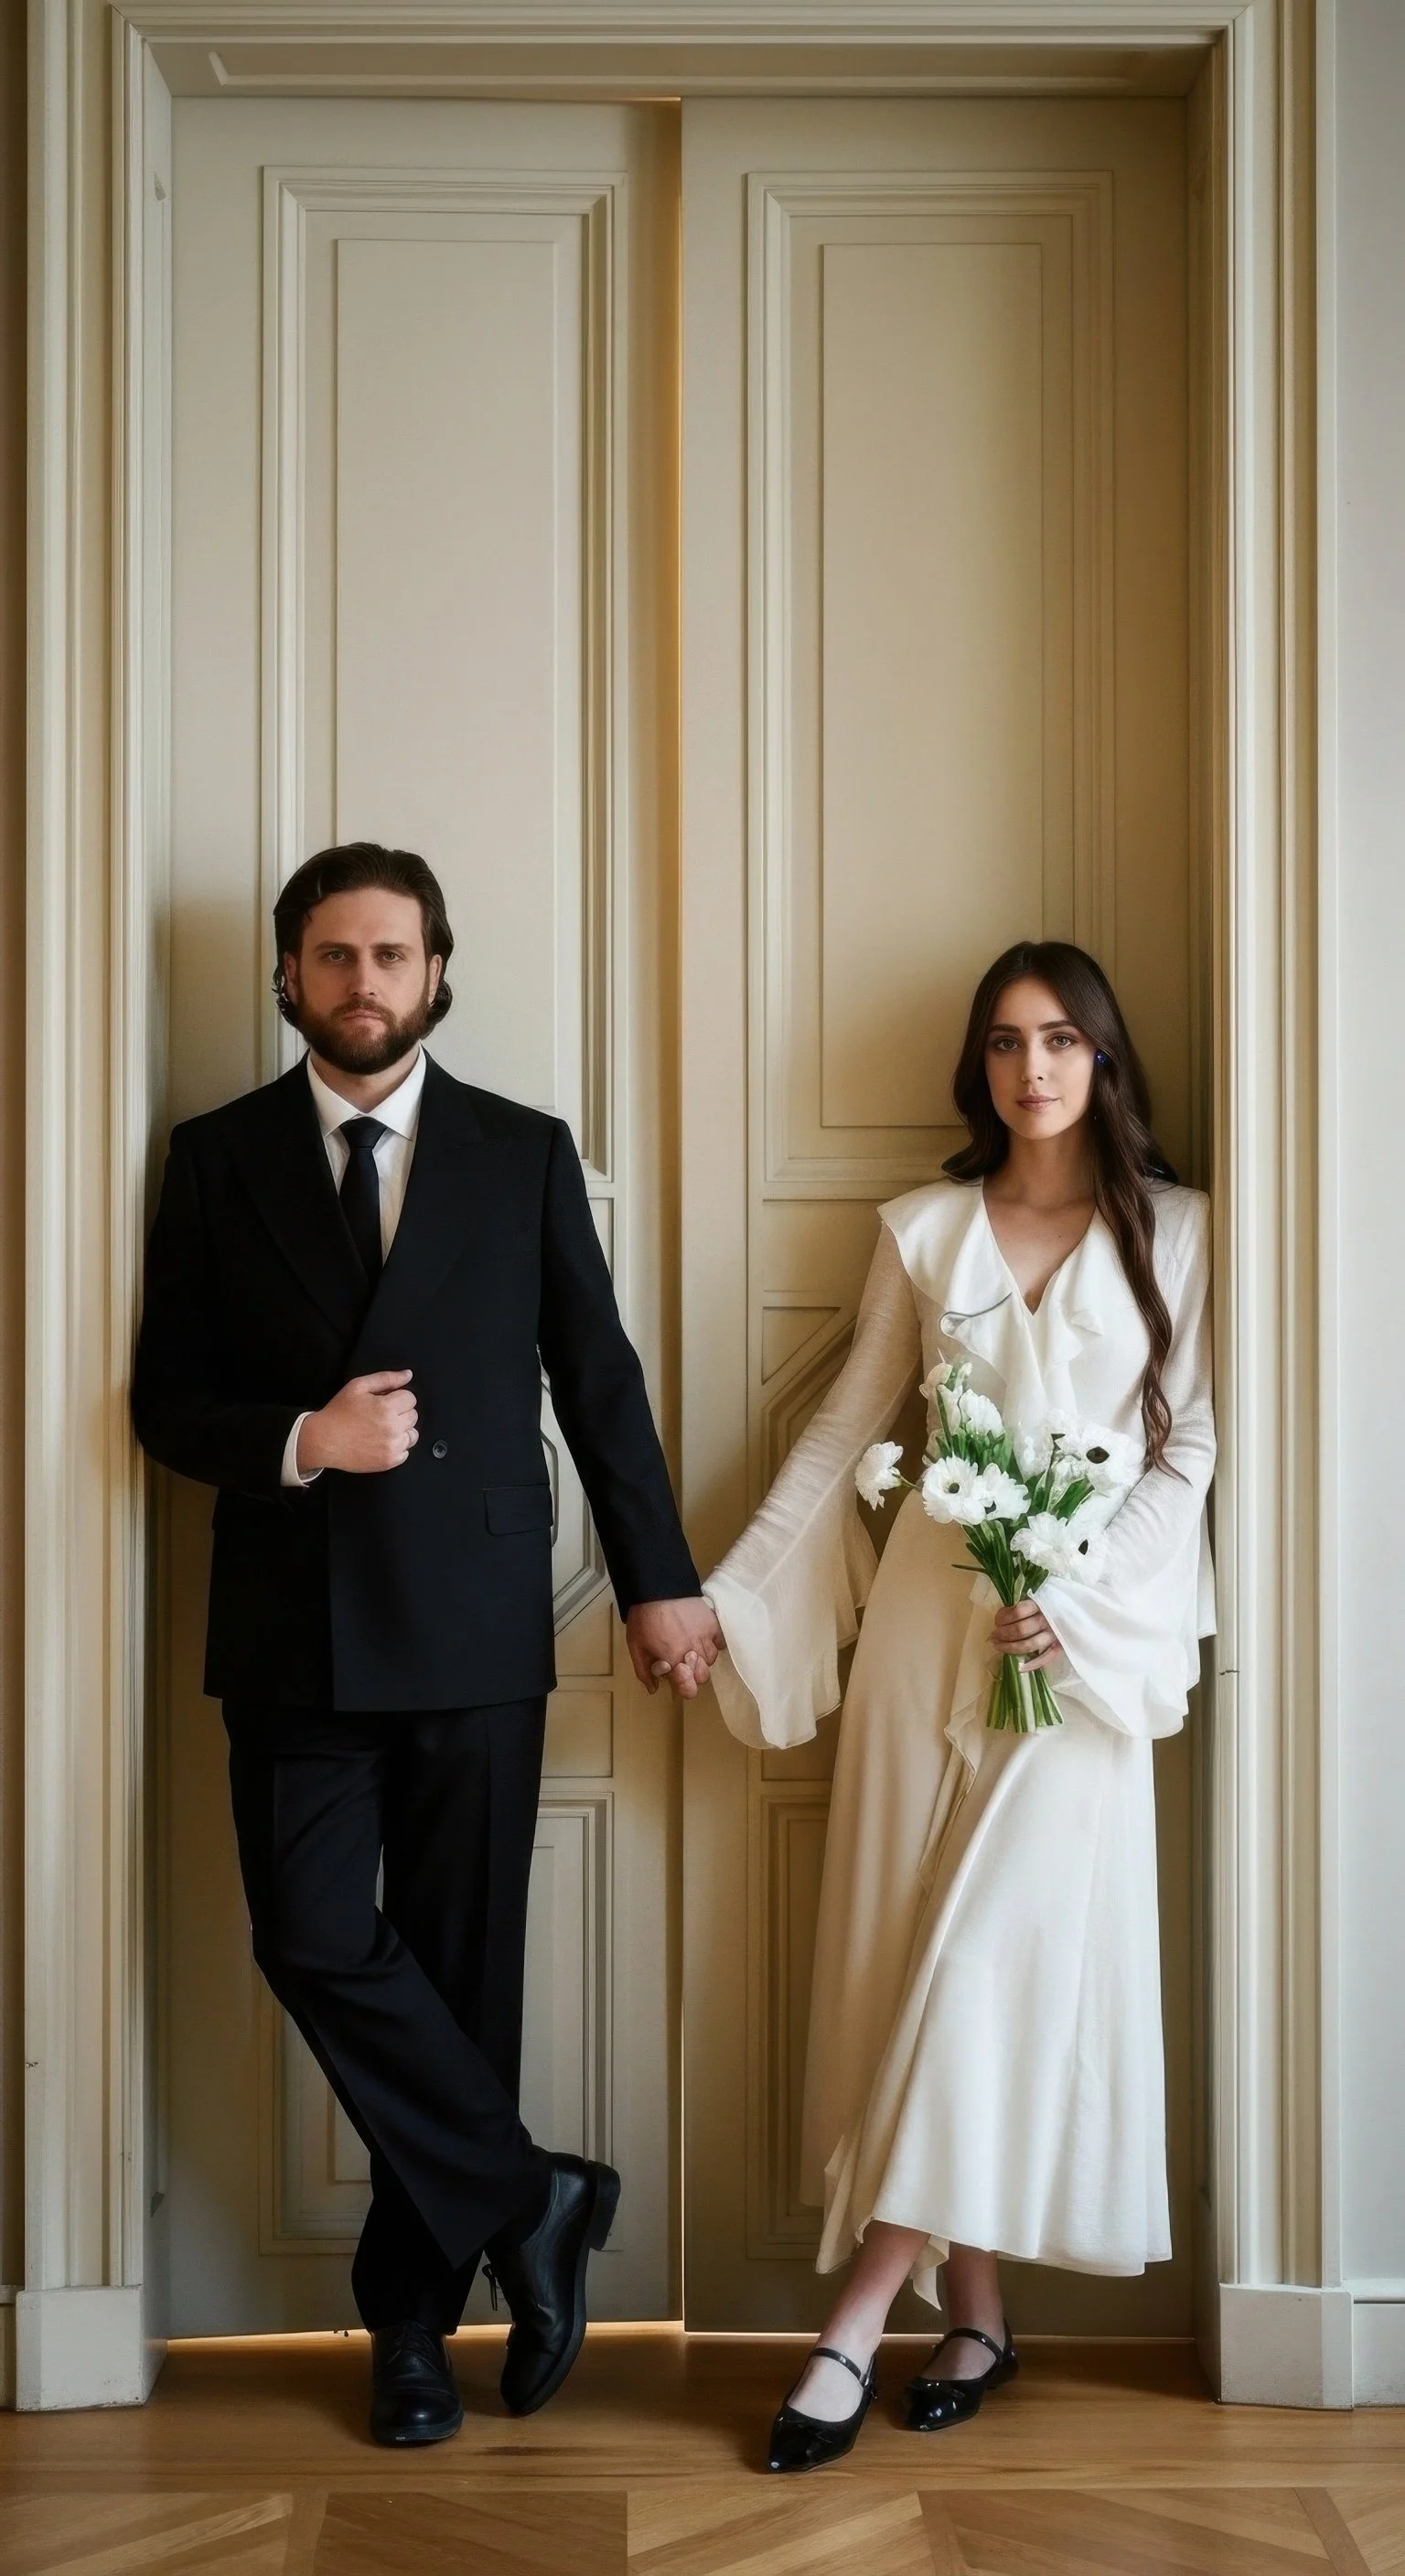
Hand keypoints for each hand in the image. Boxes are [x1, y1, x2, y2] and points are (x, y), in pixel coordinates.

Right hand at [297, 1370, 417, 1474]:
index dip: (398, 1398)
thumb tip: (408, 1375)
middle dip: (400, 1412)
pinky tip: (382, 1442)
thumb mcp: (358, 1386)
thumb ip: (386, 1378)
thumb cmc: (339, 1412)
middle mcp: (393, 1428)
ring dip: (402, 1431)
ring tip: (383, 1429)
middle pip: (413, 1416)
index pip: (411, 1399)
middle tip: (381, 1415)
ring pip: (412, 1435)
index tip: (385, 1402)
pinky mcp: (389, 1462)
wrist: (324, 1440)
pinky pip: (406, 1452)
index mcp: (386, 1407)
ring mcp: (392, 1447)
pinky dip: (397, 1447)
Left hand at [625, 1598, 723, 1698]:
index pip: (690, 1689)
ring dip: (701, 1658)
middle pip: (703, 1677)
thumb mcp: (635, 1646)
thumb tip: (653, 1688)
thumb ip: (644, 1671)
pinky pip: (719, 1641)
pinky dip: (712, 1643)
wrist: (657, 1587)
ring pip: (711, 1660)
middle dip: (693, 1673)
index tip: (677, 1679)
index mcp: (674, 1661)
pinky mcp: (713, 1623)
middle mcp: (694, 1653)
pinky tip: (701, 1637)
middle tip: (682, 1661)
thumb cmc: (643, 1618)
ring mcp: (706, 1637)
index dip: (684, 1688)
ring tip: (690, 1646)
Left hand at [990, 1597, 1061, 1672]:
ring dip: (1009, 1647)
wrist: (1077, 1610)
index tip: (997, 1620)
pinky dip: (1031, 1665)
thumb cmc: (1051, 1603)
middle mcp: (1049, 1620)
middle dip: (1003, 1633)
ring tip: (998, 1645)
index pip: (1018, 1611)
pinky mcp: (1060, 1646)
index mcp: (1042, 1604)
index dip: (1003, 1617)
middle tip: (994, 1635)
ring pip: (1029, 1645)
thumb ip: (1023, 1606)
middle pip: (1020, 1629)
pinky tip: (1019, 1668)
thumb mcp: (1037, 1597)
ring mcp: (1055, 1635)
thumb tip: (1000, 1618)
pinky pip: (1045, 1658)